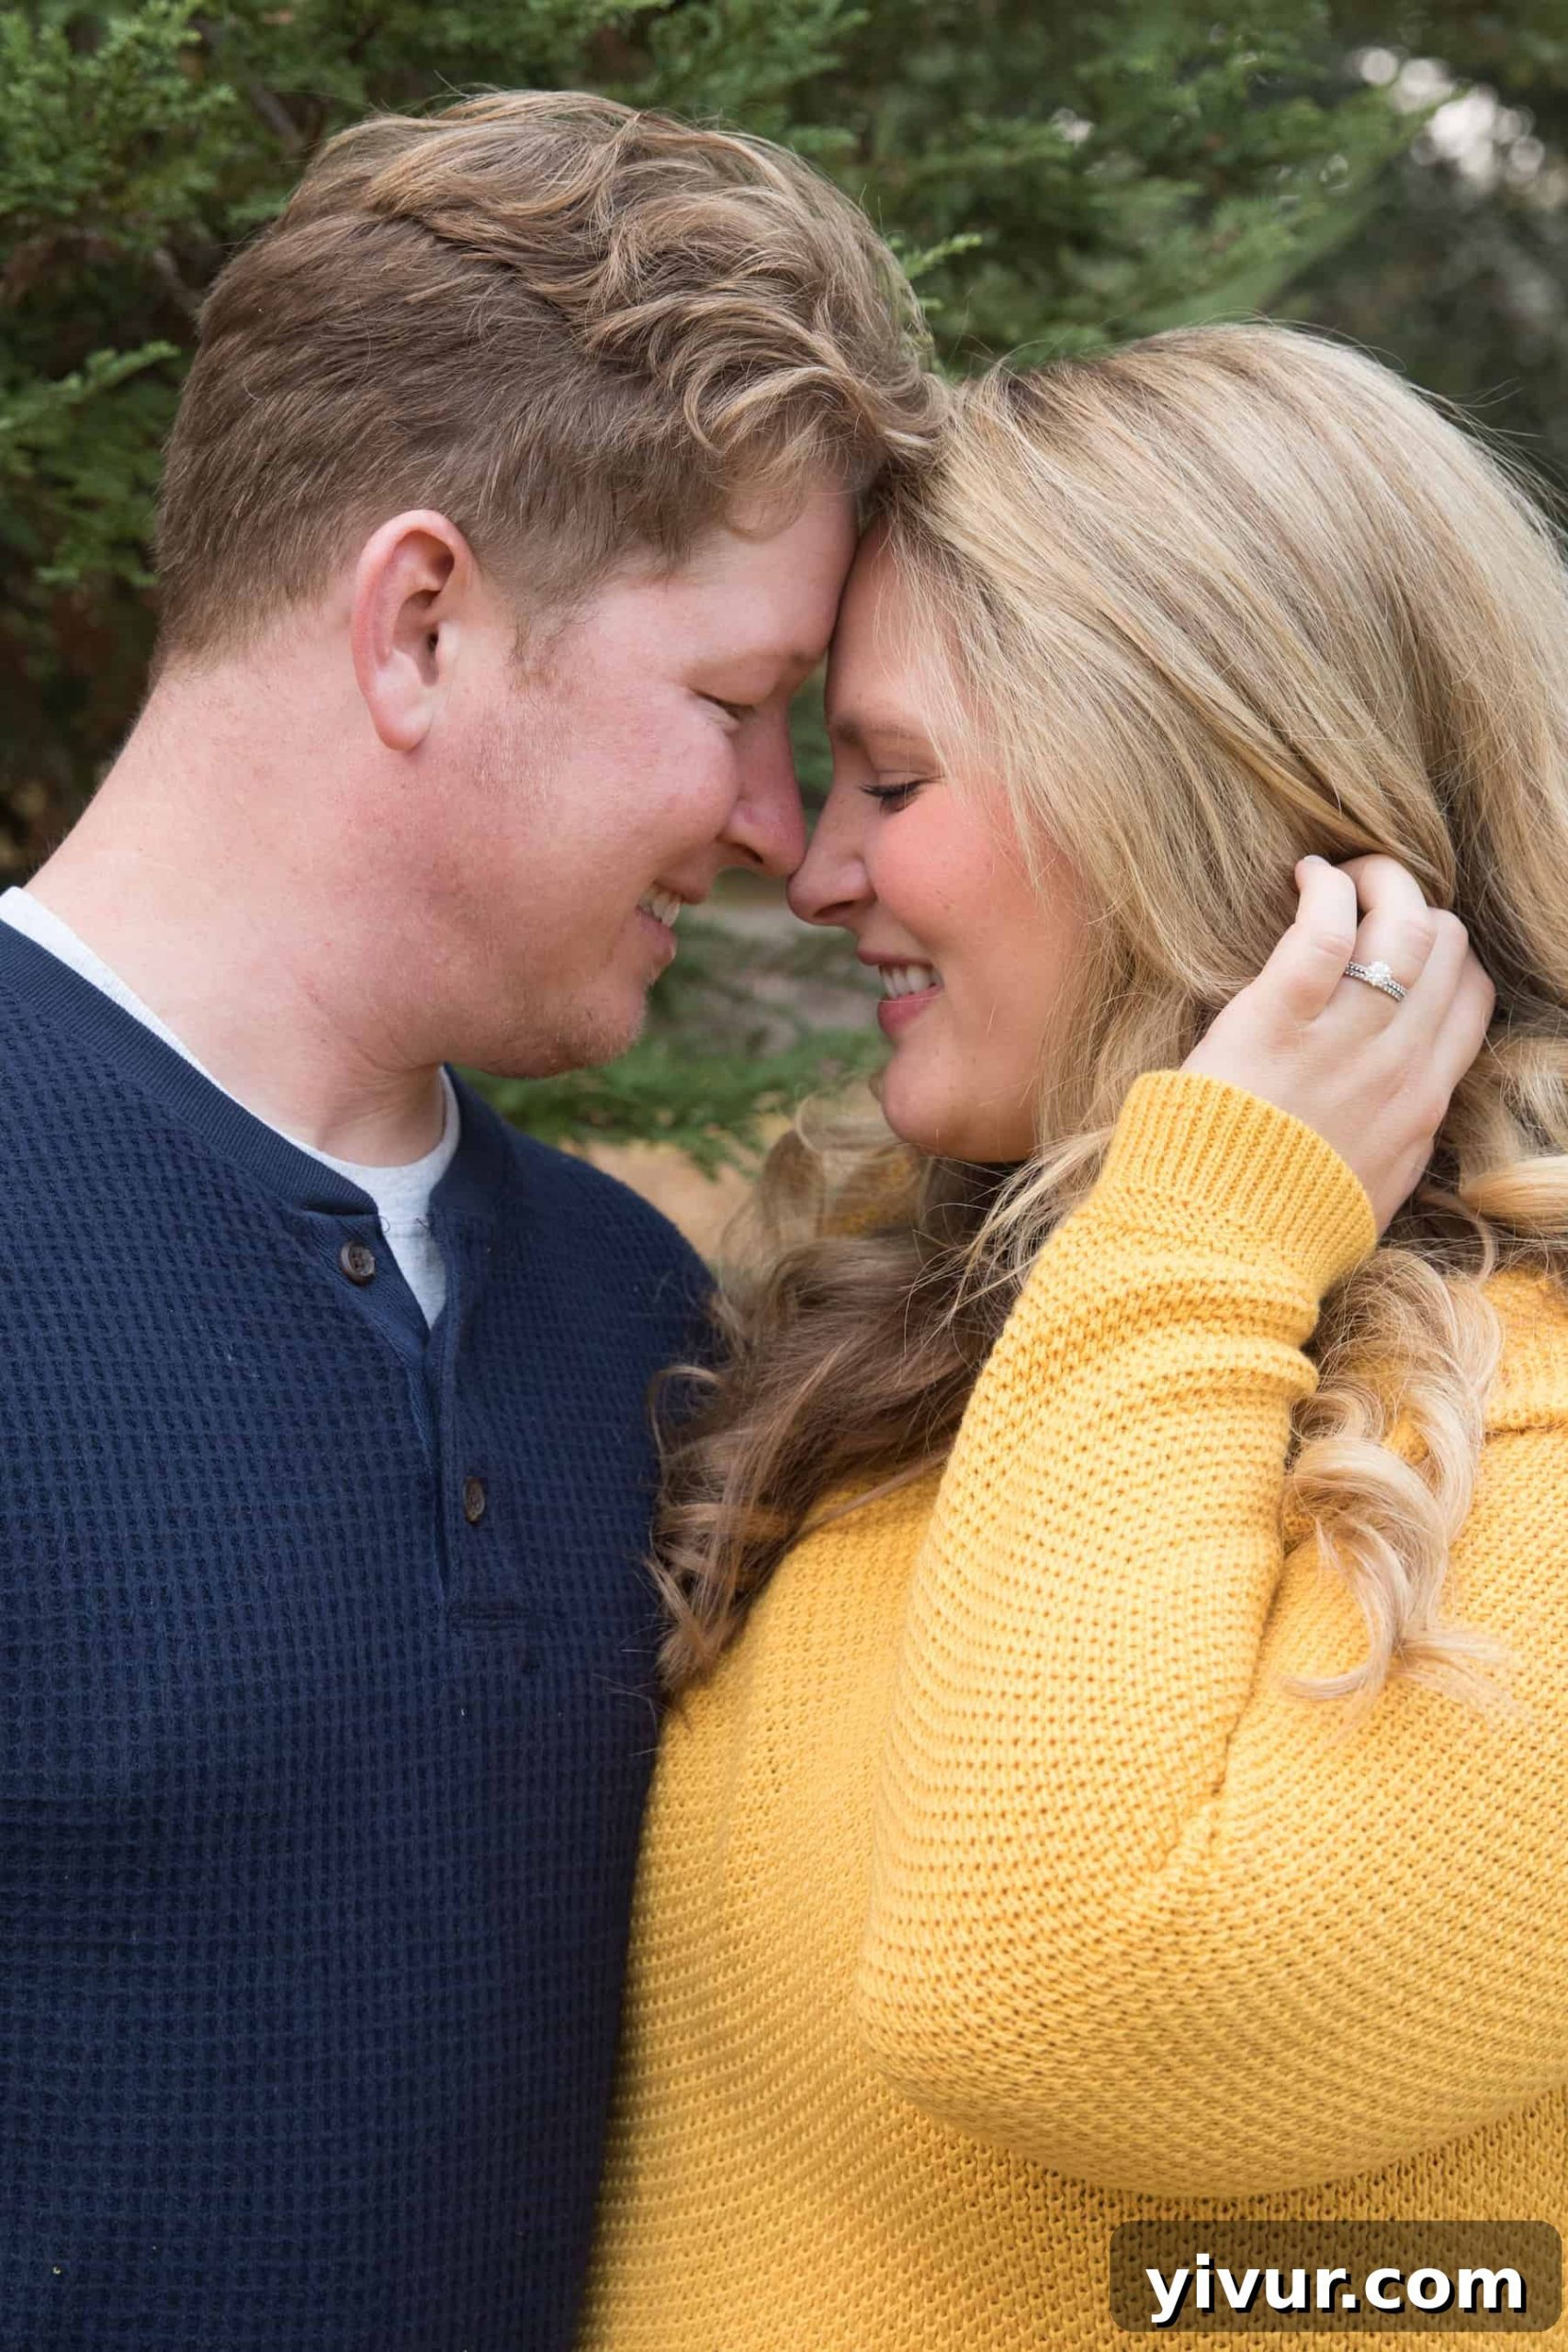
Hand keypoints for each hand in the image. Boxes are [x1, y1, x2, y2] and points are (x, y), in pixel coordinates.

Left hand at [1180, 854, 1494, 1234]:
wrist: (1221, 1247)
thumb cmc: (1280, 1223)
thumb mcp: (1371, 1187)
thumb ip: (1398, 1135)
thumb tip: (1409, 1105)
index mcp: (1421, 1105)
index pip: (1472, 1001)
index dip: (1448, 958)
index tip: (1405, 945)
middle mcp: (1396, 1066)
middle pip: (1447, 950)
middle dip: (1415, 907)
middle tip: (1366, 899)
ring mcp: (1342, 1042)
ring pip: (1406, 925)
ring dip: (1379, 880)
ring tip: (1339, 875)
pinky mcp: (1279, 1021)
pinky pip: (1328, 930)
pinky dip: (1327, 887)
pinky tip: (1306, 876)